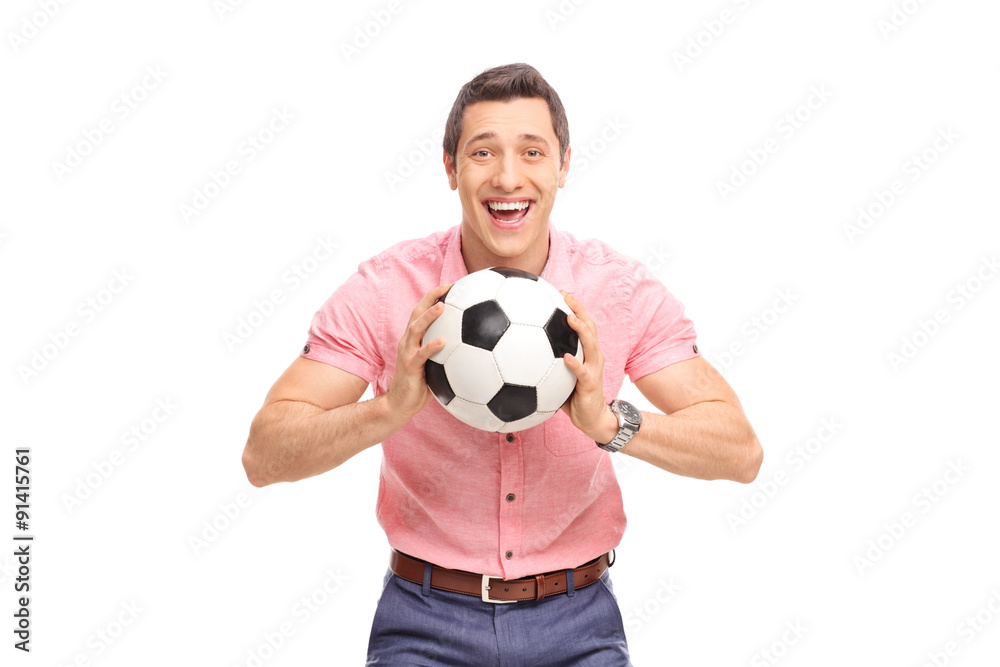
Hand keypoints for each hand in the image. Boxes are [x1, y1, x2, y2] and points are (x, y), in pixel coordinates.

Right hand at [385, 283, 450, 419]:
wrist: (400, 404)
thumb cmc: (420, 385)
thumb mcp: (435, 366)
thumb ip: (447, 354)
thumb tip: (473, 349)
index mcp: (414, 339)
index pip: (422, 312)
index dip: (434, 297)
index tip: (451, 285)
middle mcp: (408, 341)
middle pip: (417, 313)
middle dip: (431, 297)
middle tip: (447, 287)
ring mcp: (407, 352)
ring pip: (416, 328)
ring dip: (429, 316)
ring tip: (442, 306)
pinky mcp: (409, 366)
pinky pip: (421, 354)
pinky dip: (432, 346)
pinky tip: (444, 341)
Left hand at [559, 291, 618, 444]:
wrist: (593, 419)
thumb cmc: (574, 397)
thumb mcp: (560, 376)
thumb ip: (549, 362)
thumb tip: (522, 352)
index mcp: (586, 352)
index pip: (583, 324)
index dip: (574, 307)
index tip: (561, 292)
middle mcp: (592, 357)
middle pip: (589, 327)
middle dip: (578, 309)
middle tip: (565, 295)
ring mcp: (593, 369)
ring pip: (591, 344)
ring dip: (580, 329)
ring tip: (569, 317)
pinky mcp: (590, 384)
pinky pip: (582, 372)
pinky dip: (574, 363)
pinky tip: (565, 357)